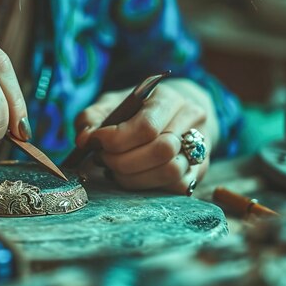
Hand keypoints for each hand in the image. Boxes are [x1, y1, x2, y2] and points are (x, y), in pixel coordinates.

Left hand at [74, 79, 218, 192]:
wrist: (171, 113)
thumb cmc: (136, 109)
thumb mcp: (111, 103)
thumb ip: (92, 117)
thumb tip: (83, 139)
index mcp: (169, 98)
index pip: (147, 126)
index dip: (116, 139)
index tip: (96, 142)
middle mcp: (192, 119)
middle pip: (161, 150)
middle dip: (124, 161)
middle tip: (103, 159)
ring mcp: (201, 146)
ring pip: (171, 171)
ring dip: (135, 177)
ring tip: (115, 169)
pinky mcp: (200, 169)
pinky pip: (177, 186)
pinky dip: (149, 186)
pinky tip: (133, 177)